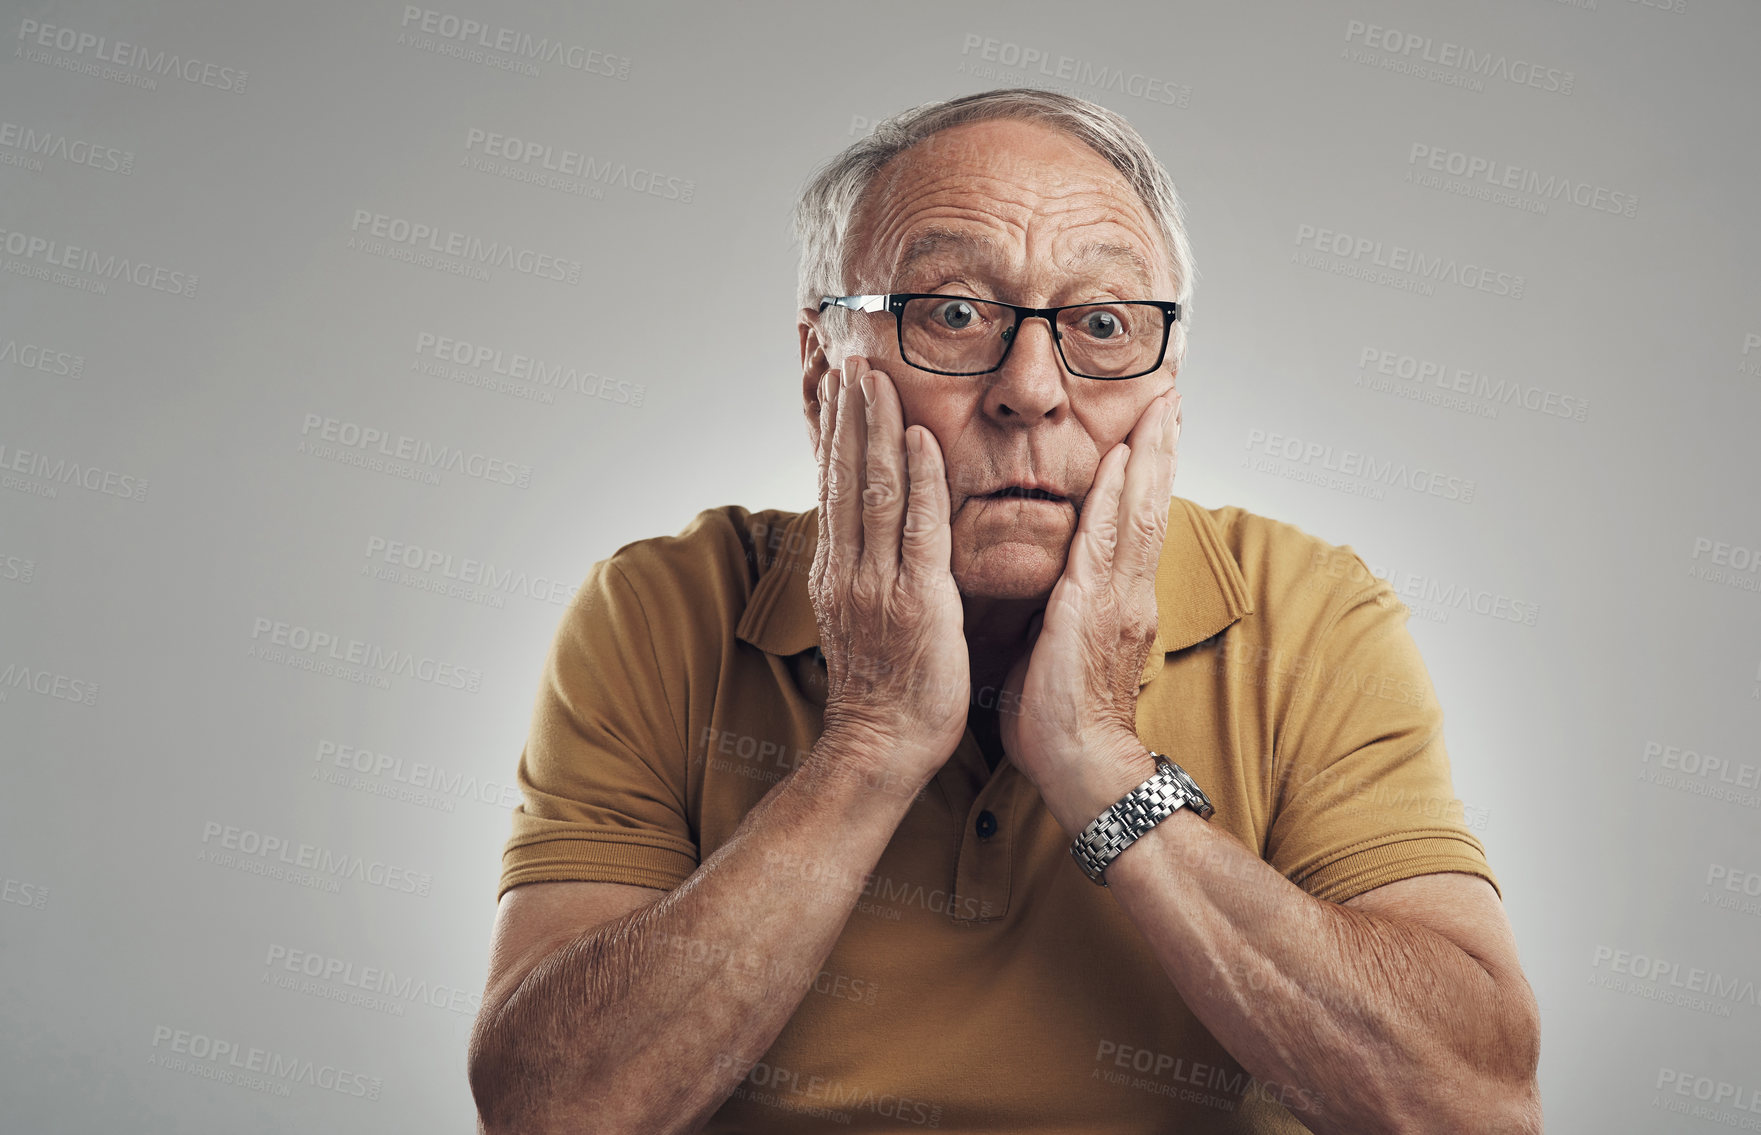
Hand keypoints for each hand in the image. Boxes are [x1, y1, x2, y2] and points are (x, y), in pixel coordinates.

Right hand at [808, 356, 968, 794]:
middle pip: (843, 474)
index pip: (831, 482)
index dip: (829, 427)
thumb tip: (867, 530)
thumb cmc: (884, 688)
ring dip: (874, 427)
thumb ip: (864, 567)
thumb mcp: (861, 615)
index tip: (828, 378)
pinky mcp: (916, 601)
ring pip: (874, 489)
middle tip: (845, 352)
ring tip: (871, 374)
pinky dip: (918, 479)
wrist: (881, 746)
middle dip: (844, 410)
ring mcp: (877, 583)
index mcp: (836, 569)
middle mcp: (848, 567)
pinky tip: (917, 437)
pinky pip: (917, 528)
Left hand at [998, 389, 1181, 834]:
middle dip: (1159, 450)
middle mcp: (1128, 593)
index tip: (1152, 432)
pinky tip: (1120, 462)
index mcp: (1118, 601)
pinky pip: (1105, 541)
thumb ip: (1060, 610)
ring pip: (1138, 513)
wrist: (1079, 766)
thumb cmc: (1062, 719)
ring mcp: (1117, 599)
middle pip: (1150, 505)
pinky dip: (1115, 498)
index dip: (1145, 476)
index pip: (1135, 524)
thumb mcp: (1058, 648)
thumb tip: (1041, 587)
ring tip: (1159, 410)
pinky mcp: (1093, 610)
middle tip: (1169, 397)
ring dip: (1148, 457)